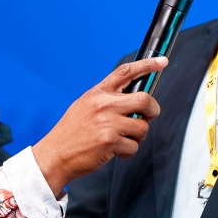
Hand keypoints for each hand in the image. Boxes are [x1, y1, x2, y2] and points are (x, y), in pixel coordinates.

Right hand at [31, 57, 165, 194]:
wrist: (55, 154)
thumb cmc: (71, 132)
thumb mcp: (85, 105)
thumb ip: (106, 99)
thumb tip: (132, 99)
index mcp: (98, 93)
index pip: (126, 72)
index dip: (147, 65)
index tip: (162, 62)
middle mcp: (104, 105)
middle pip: (145, 100)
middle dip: (152, 110)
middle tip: (147, 117)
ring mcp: (108, 123)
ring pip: (142, 127)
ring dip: (137, 137)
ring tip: (121, 139)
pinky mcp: (110, 142)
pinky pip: (133, 146)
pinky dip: (127, 151)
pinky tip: (114, 151)